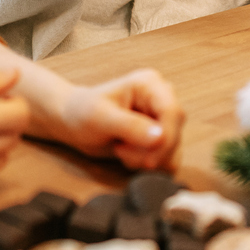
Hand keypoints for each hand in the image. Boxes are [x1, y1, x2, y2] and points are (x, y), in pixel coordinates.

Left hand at [54, 68, 184, 170]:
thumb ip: (130, 126)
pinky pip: (167, 160)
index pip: (173, 112)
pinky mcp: (161, 138)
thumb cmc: (82, 111)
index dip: (165, 138)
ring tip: (121, 149)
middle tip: (121, 150)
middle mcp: (162, 99)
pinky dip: (147, 164)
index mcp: (150, 84)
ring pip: (172, 151)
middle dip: (149, 152)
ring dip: (145, 159)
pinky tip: (128, 155)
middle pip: (175, 134)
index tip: (147, 160)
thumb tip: (161, 137)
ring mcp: (163, 120)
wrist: (74, 122)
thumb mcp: (101, 117)